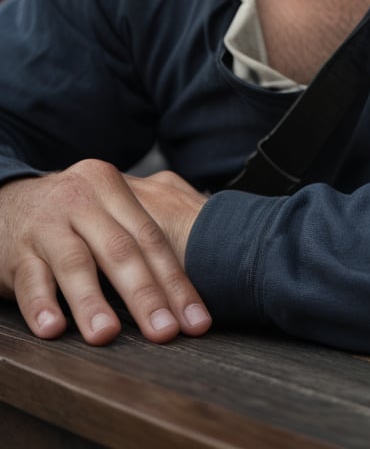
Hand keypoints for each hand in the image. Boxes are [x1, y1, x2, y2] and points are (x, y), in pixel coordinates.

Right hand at [0, 159, 211, 345]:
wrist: (6, 200)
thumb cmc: (70, 218)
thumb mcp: (103, 213)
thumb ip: (136, 239)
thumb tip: (186, 297)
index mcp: (112, 188)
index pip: (151, 238)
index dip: (176, 282)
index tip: (197, 322)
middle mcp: (82, 200)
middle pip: (120, 250)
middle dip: (146, 295)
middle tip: (165, 333)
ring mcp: (47, 224)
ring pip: (75, 264)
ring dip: (92, 303)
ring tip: (107, 336)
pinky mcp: (16, 250)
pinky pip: (30, 279)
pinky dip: (42, 305)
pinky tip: (52, 329)